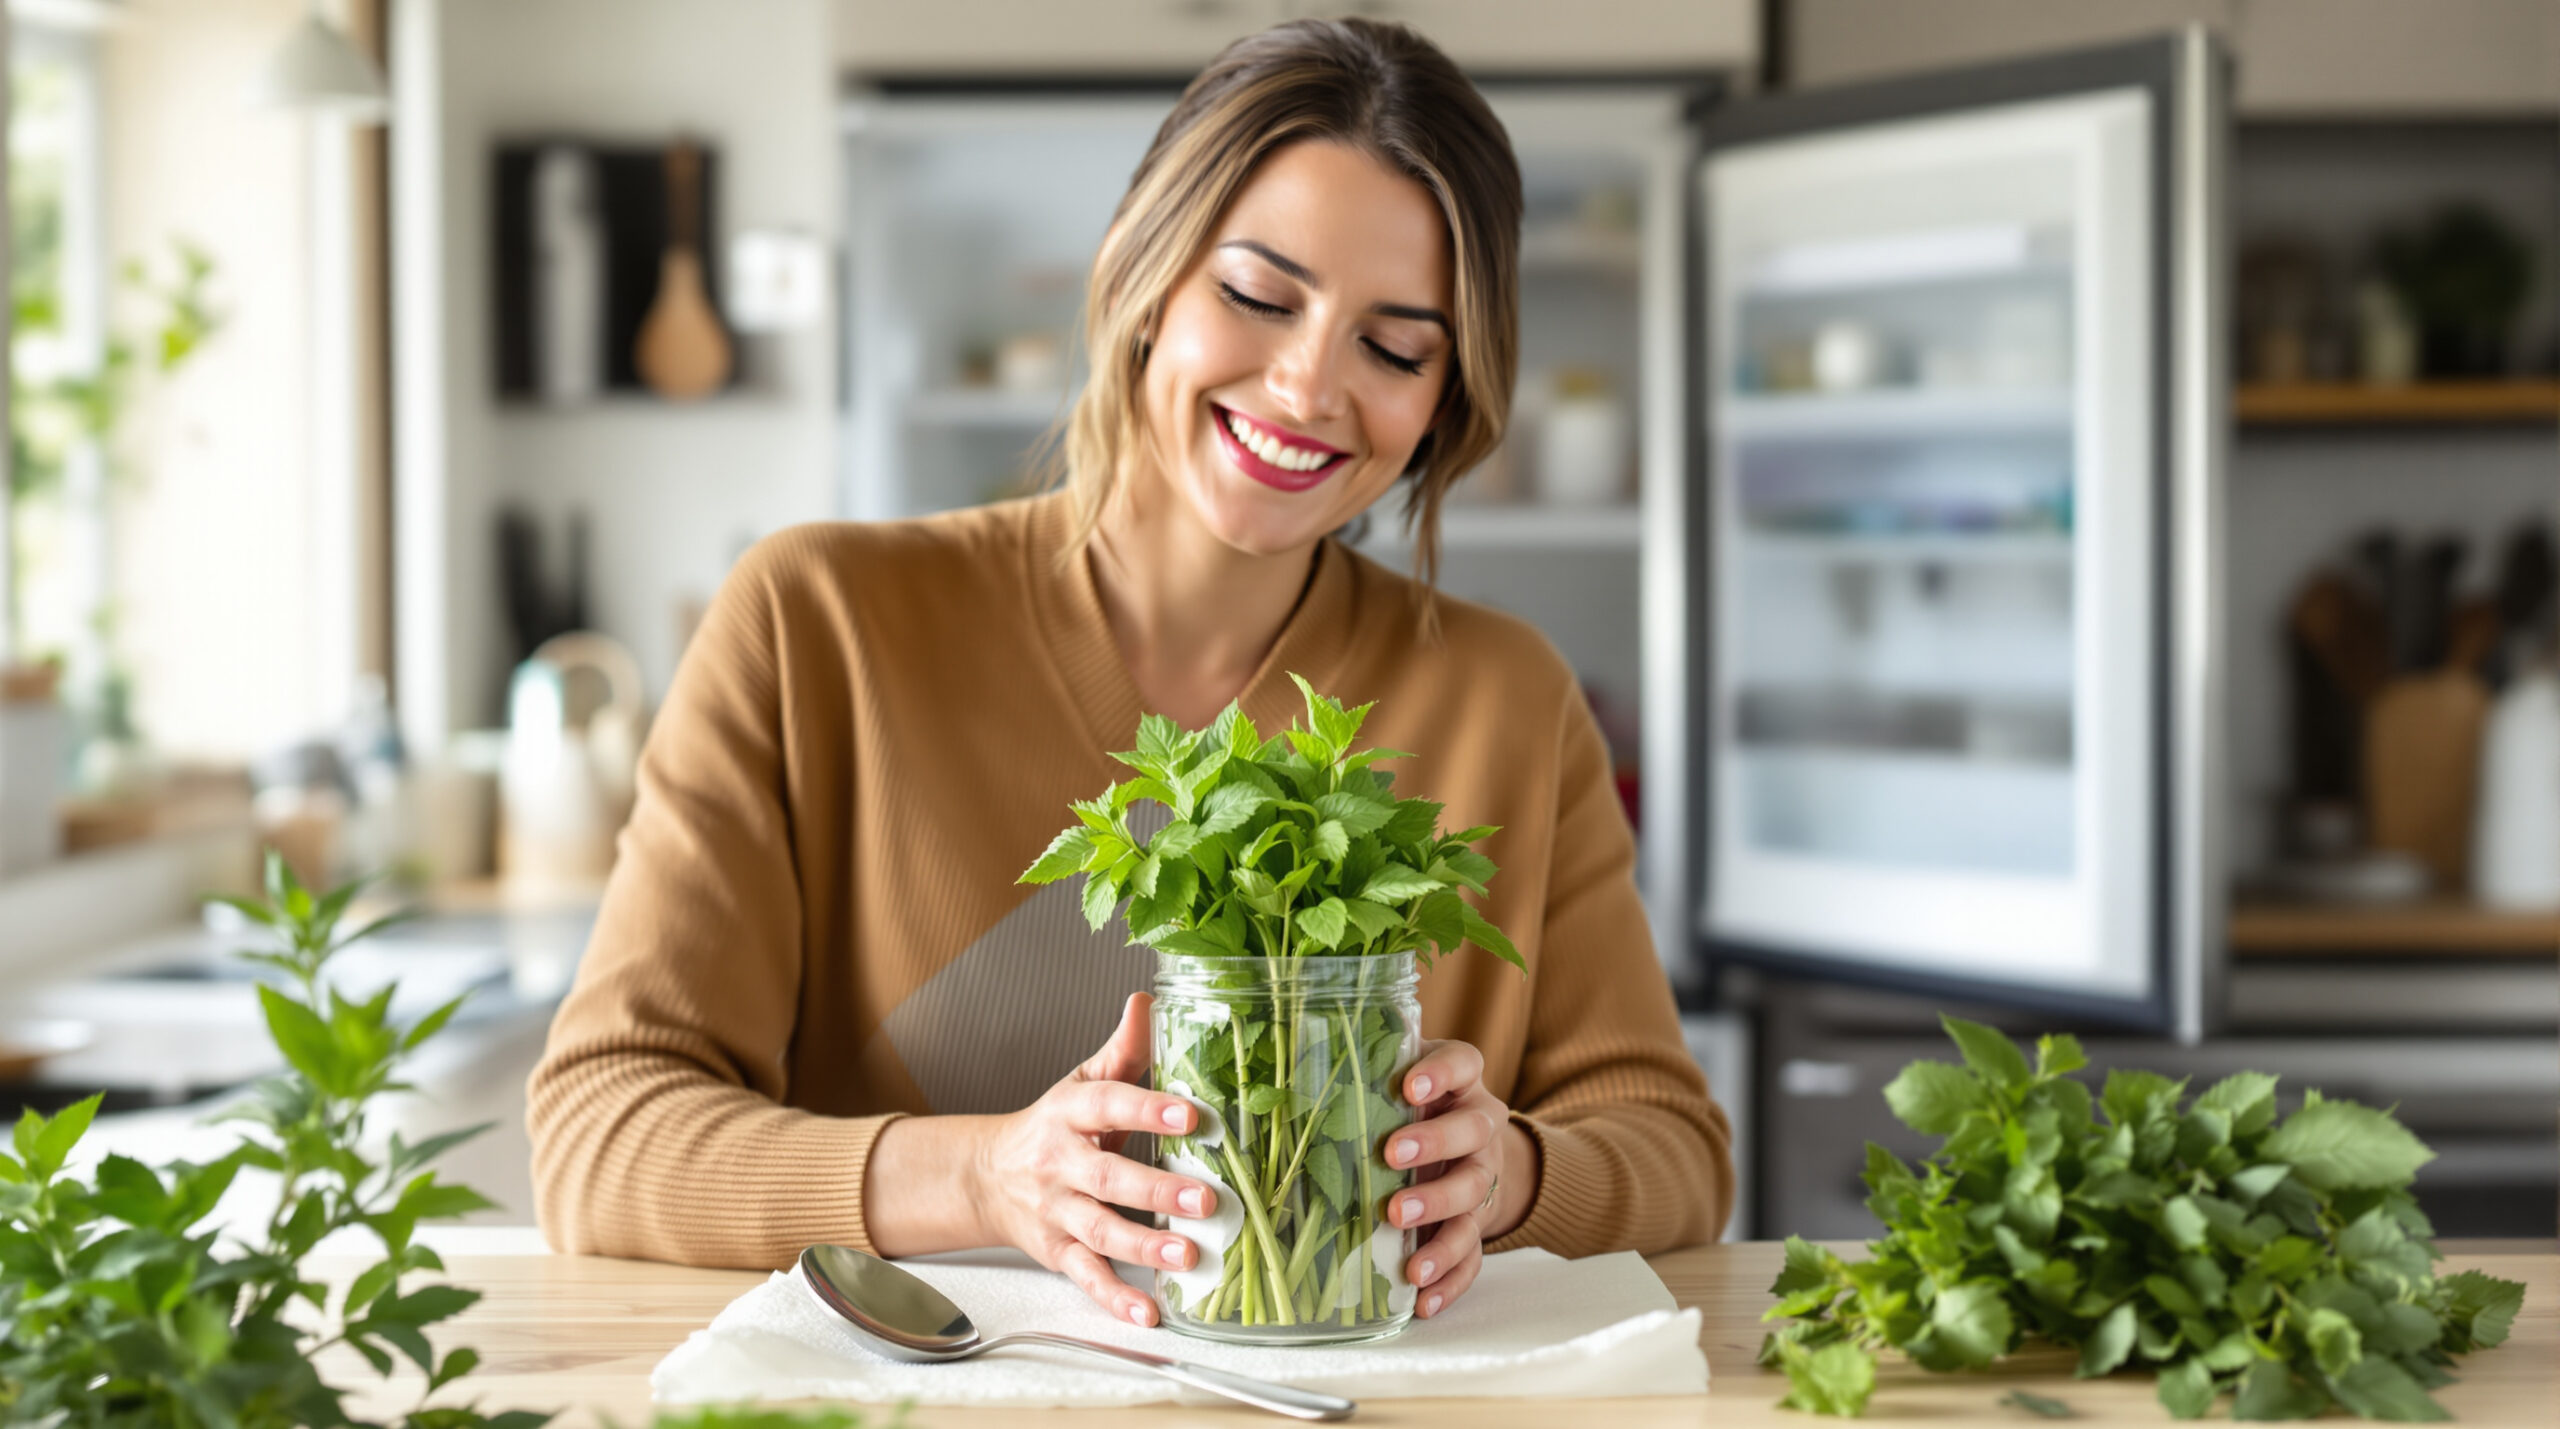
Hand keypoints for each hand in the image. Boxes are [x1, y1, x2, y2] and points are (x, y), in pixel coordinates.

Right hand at [971, 992, 1219, 1327]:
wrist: (985, 1177)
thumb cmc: (1054, 1127)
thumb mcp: (1081, 1083)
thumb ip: (1122, 1050)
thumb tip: (1149, 999)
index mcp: (1069, 1113)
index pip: (1109, 1104)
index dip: (1149, 1108)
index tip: (1194, 1113)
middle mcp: (1059, 1164)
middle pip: (1107, 1177)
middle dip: (1155, 1191)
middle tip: (1206, 1199)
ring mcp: (1056, 1212)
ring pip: (1098, 1231)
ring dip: (1143, 1247)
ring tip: (1187, 1256)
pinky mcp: (1056, 1252)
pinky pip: (1085, 1276)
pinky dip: (1114, 1298)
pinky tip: (1148, 1313)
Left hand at [1382, 1037, 1534, 1319]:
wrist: (1464, 1153)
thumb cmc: (1407, 1112)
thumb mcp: (1390, 1086)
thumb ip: (1357, 1082)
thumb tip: (1274, 1086)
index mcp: (1460, 1085)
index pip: (1461, 1063)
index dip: (1440, 1073)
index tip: (1409, 1086)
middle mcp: (1480, 1129)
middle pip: (1472, 1133)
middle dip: (1434, 1146)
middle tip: (1391, 1158)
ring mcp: (1483, 1178)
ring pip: (1474, 1196)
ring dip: (1439, 1218)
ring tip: (1408, 1251)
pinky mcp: (1480, 1224)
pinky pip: (1474, 1255)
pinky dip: (1450, 1279)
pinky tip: (1422, 1298)